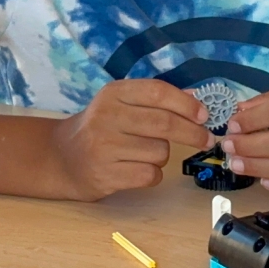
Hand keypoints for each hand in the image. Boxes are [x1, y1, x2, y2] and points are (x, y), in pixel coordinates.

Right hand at [50, 79, 213, 200]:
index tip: (205, 115)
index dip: (186, 104)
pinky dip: (153, 174)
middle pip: (164, 124)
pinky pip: (150, 175)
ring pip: (160, 152)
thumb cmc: (101, 127)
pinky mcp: (105, 175)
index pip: (158, 92)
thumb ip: (157, 99)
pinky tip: (138, 168)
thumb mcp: (122, 104)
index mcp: (113, 93)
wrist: (62, 158)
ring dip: (163, 155)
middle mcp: (106, 117)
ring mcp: (104, 147)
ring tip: (145, 153)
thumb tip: (198, 97)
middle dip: (192, 133)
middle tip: (206, 139)